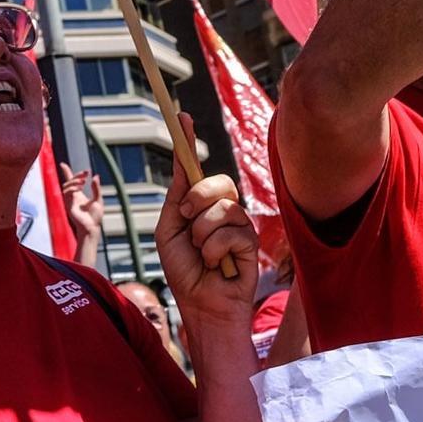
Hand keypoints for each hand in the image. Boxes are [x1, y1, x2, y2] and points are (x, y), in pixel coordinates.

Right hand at [59, 162, 104, 251]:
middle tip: (85, 173)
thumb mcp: (98, 199)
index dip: (66, 172)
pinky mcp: (68, 205)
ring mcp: (69, 200)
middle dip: (76, 175)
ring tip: (83, 181)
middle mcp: (72, 197)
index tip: (63, 164)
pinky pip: (66, 193)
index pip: (70, 181)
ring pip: (66, 186)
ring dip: (74, 181)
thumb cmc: (95, 217)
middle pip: (68, 181)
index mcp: (78, 195)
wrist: (92, 227)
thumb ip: (96, 188)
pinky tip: (79, 189)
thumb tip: (95, 176)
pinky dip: (72, 188)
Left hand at [155, 114, 256, 329]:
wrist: (200, 304)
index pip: (196, 169)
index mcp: (198, 205)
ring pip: (223, 208)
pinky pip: (232, 232)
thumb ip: (177, 199)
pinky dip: (214, 251)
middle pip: (216, 182)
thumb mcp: (170, 231)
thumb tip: (183, 165)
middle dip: (197, 198)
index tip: (181, 117)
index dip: (188, 141)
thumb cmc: (184, 271)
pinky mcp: (252, 242)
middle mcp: (221, 210)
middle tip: (187, 218)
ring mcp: (239, 225)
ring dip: (203, 234)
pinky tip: (215, 265)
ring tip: (202, 254)